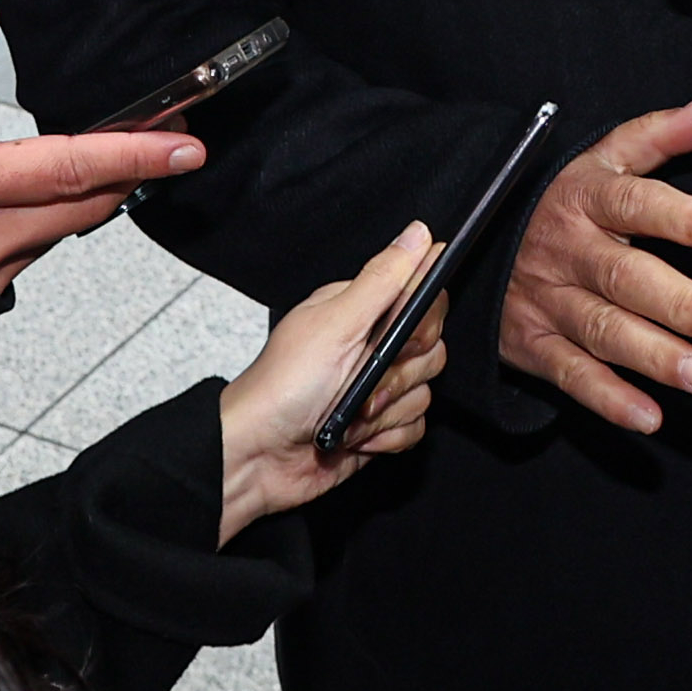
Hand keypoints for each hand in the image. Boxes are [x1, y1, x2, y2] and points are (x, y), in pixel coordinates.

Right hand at [0, 0, 205, 288]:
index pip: (71, 167)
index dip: (135, 153)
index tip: (187, 143)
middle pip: (84, 203)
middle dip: (132, 171)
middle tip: (172, 134)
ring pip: (59, 230)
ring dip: (92, 195)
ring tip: (120, 155)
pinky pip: (30, 253)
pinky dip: (51, 221)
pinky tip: (50, 195)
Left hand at [216, 222, 448, 541]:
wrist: (260, 456)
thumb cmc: (283, 386)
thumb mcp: (336, 324)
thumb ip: (383, 280)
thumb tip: (418, 234)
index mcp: (361, 310)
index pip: (423, 300)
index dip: (420, 324)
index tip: (395, 339)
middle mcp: (372, 345)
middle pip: (431, 350)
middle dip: (397, 375)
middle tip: (360, 382)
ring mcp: (376, 386)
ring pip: (424, 391)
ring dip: (386, 412)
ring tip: (348, 414)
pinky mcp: (380, 425)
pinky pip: (415, 426)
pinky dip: (385, 437)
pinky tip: (354, 437)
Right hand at [498, 93, 691, 432]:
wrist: (472, 241)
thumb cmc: (558, 198)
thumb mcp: (599, 158)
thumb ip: (658, 135)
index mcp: (584, 197)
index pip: (633, 202)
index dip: (677, 217)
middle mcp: (566, 250)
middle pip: (624, 276)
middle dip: (679, 303)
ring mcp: (548, 300)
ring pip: (603, 330)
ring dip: (655, 357)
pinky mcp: (533, 344)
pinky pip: (571, 375)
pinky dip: (608, 399)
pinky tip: (650, 416)